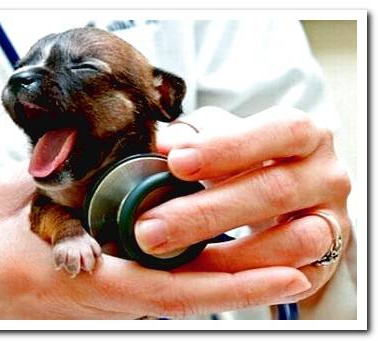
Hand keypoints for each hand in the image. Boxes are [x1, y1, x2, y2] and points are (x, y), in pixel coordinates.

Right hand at [0, 163, 310, 318]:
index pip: (171, 289)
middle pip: (185, 296)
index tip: (286, 273)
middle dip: (248, 279)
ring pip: (170, 293)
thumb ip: (66, 177)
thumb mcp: (8, 199)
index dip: (235, 284)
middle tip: (304, 258)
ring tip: (276, 254)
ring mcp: (90, 302)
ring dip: (224, 275)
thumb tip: (113, 157)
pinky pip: (144, 287)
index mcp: (75, 277)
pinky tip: (206, 253)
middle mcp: (93, 298)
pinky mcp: (82, 296)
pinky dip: (184, 272)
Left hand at [135, 106, 351, 300]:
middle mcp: (326, 176)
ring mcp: (331, 222)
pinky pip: (291, 278)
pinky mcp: (325, 263)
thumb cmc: (245, 164)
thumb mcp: (221, 141)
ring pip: (292, 242)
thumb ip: (196, 136)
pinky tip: (205, 280)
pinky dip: (248, 281)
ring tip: (171, 257)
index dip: (227, 147)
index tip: (174, 163)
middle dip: (207, 212)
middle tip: (151, 227)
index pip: (278, 131)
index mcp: (303, 135)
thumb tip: (165, 144)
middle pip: (275, 191)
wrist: (284, 205)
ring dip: (228, 255)